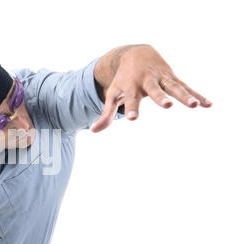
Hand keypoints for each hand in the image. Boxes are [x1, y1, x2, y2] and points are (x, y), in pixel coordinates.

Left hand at [90, 45, 211, 132]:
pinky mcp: (172, 78)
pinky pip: (187, 87)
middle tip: (168, 107)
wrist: (134, 54)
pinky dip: (197, 94)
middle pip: (155, 91)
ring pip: (175, 87)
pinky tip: (208, 104)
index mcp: (131, 87)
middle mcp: (147, 82)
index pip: (130, 101)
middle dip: (161, 98)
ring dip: (185, 96)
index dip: (131, 108)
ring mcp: (161, 79)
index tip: (132, 118)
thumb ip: (106, 114)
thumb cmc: (122, 80)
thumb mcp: (113, 95)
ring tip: (195, 106)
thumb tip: (93, 131)